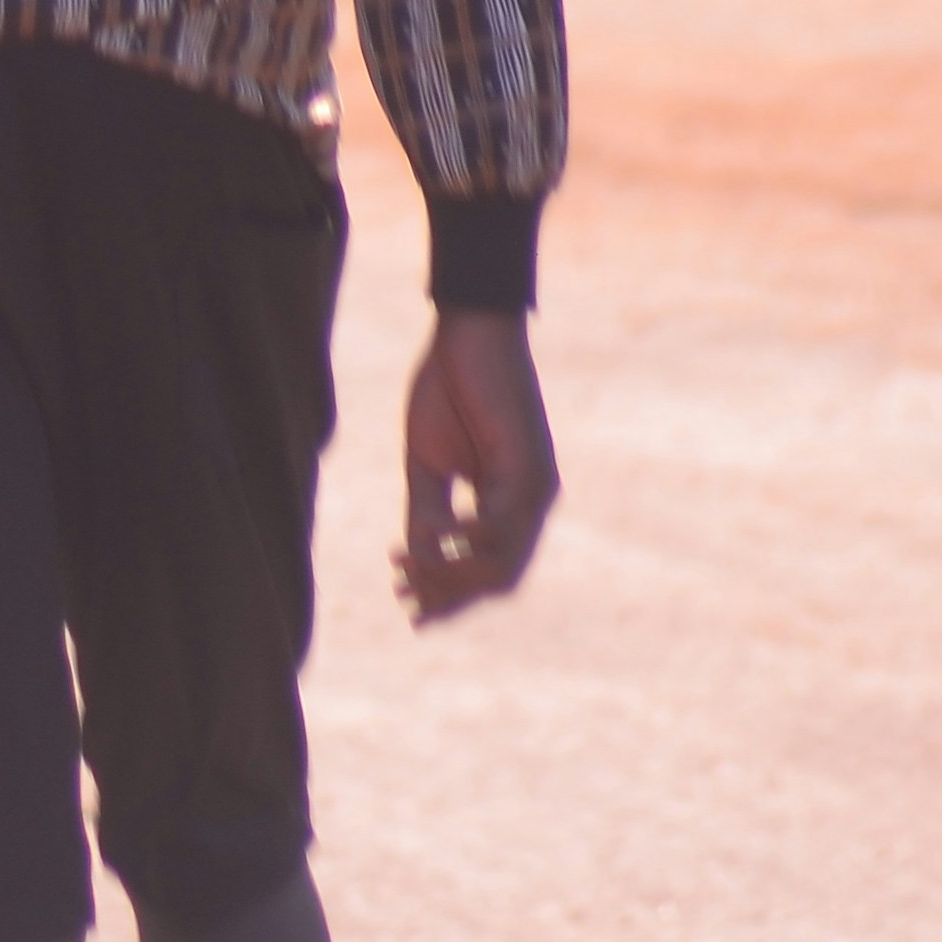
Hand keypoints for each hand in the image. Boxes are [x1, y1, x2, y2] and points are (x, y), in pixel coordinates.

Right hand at [396, 310, 558, 622]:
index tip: (408, 610)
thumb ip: (426, 510)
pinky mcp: (530, 469)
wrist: (469, 332)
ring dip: (451, 575)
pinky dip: (465, 540)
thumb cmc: (449, 388)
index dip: (450, 597)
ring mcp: (536, 490)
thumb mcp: (428, 462)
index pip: (490, 571)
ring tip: (405, 566)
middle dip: (450, 597)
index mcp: (510, 502)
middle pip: (500, 579)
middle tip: (404, 598)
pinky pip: (502, 525)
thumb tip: (415, 558)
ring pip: (503, 562)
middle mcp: (533, 504)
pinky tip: (433, 536)